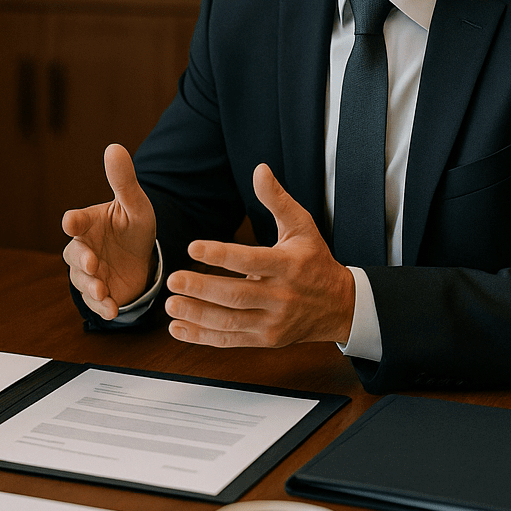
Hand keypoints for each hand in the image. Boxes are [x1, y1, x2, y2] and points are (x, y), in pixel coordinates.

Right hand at [62, 143, 157, 318]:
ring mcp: (89, 273)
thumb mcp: (135, 205)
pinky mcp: (100, 293)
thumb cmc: (133, 226)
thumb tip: (114, 147)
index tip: (72, 222)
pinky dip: (101, 306)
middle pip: (74, 255)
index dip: (73, 222)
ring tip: (102, 290)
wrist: (144, 257)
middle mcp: (83, 249)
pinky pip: (95, 301)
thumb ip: (123, 181)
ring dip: (90, 286)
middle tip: (92, 263)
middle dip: (81, 260)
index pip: (75, 222)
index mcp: (88, 224)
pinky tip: (112, 309)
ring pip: (82, 280)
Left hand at [164, 163, 354, 346]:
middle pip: (237, 295)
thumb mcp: (303, 227)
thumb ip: (277, 200)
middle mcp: (281, 296)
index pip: (251, 260)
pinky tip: (177, 328)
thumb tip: (259, 169)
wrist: (340, 306)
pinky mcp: (266, 340)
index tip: (193, 246)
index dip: (221, 254)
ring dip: (197, 315)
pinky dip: (202, 338)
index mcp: (288, 266)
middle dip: (202, 288)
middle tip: (172, 279)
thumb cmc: (315, 261)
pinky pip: (230, 340)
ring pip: (231, 322)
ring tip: (170, 305)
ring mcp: (273, 322)